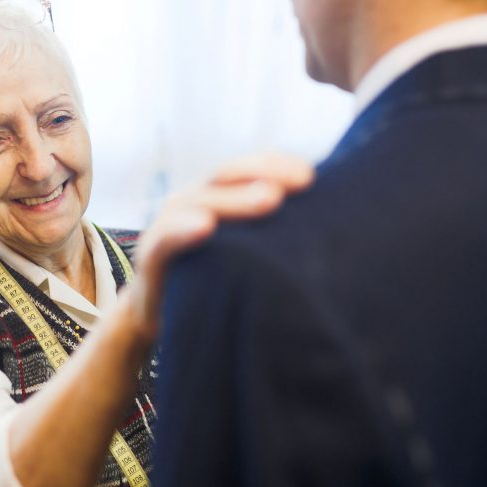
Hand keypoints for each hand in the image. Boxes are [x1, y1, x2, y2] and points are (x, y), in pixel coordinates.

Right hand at [126, 153, 313, 340]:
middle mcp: (191, 204)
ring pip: (196, 202)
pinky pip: (164, 240)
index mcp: (218, 198)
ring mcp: (167, 229)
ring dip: (232, 199)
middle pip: (224, 176)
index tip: (311, 176)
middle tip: (298, 184)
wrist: (168, 322)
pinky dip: (182, 230)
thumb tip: (337, 226)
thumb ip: (276, 235)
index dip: (275, 165)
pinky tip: (205, 226)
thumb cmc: (219, 284)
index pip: (246, 169)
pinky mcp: (150, 260)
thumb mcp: (250, 255)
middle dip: (260, 175)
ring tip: (268, 199)